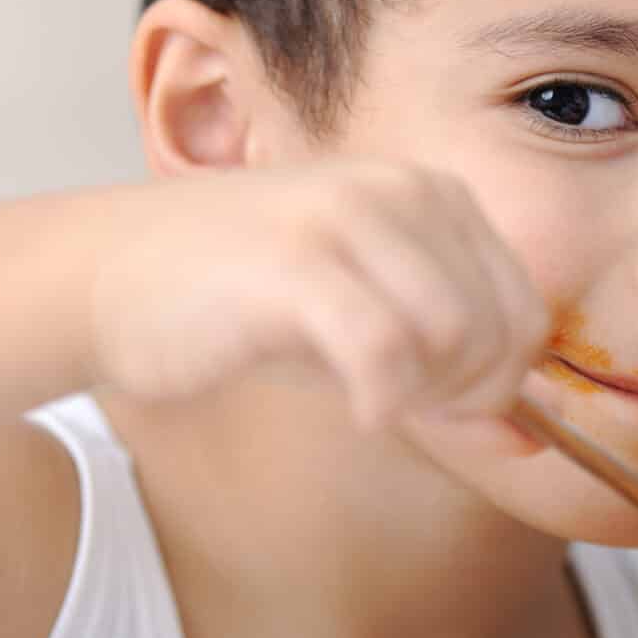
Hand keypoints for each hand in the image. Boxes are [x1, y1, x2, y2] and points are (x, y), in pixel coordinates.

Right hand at [83, 160, 550, 428]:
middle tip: (403, 407)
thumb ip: (447, 380)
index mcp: (428, 195)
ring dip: (425, 396)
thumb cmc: (239, 303)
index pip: (527, 308)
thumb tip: (530, 447)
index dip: (499, 380)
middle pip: (502, 329)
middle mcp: (399, 191)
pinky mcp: (293, 262)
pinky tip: (354, 409)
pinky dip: (382, 400)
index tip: (440, 404)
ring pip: (455, 337)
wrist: (108, 273)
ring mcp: (345, 218)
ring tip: (371, 399)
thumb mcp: (361, 332)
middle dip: (467, 396)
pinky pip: (385, 350)